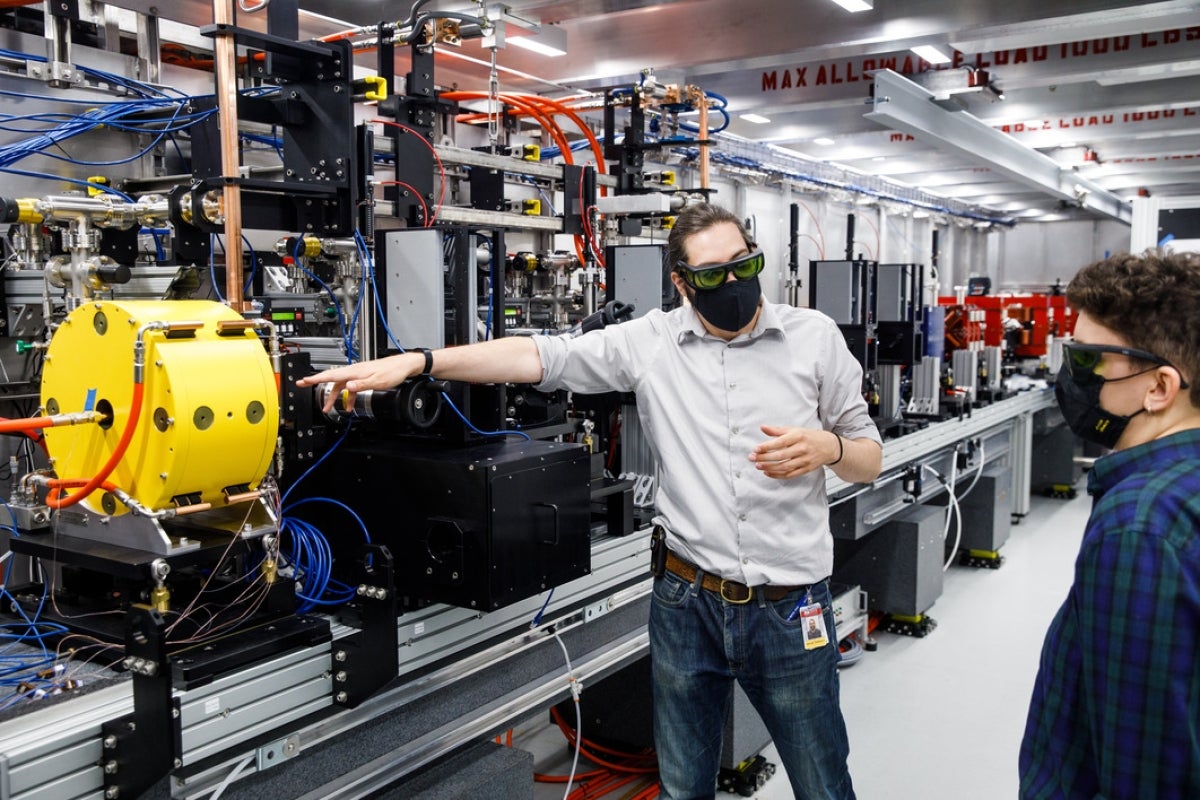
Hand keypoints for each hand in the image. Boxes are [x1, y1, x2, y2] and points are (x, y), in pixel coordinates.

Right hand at [295, 352, 422, 413]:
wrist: (404, 366)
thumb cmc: (393, 371)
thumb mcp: (377, 381)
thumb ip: (361, 385)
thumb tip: (348, 387)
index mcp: (355, 371)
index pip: (330, 374)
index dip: (315, 378)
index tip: (303, 381)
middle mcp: (354, 371)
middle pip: (331, 379)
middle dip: (317, 384)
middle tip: (303, 385)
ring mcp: (358, 374)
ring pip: (340, 385)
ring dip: (334, 397)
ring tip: (328, 408)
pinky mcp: (363, 377)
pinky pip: (350, 388)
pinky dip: (347, 397)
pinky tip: (349, 406)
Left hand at [749, 424, 838, 479]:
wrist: (829, 446)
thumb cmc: (808, 437)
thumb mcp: (794, 430)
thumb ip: (777, 430)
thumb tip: (762, 427)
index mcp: (798, 436)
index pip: (781, 442)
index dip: (767, 446)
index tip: (756, 449)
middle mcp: (802, 448)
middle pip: (781, 456)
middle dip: (765, 458)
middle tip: (752, 458)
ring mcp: (805, 460)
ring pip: (784, 467)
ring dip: (769, 467)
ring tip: (758, 466)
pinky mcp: (806, 469)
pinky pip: (790, 474)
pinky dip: (777, 475)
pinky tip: (767, 473)